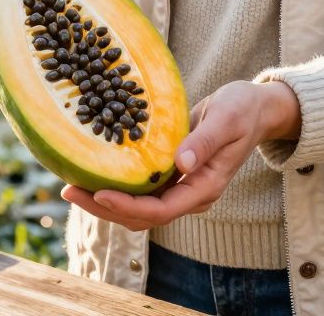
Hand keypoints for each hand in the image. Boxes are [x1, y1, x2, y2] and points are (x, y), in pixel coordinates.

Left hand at [61, 80, 300, 230]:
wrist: (254, 108)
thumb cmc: (243, 110)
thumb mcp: (228, 120)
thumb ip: (204, 142)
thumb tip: (179, 163)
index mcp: (205, 187)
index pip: (162, 209)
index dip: (129, 206)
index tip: (99, 194)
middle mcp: (190, 194)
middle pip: (142, 216)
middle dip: (104, 208)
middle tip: (69, 191)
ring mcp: (179, 187)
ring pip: (137, 208)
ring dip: (104, 202)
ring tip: (71, 186)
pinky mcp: (170, 176)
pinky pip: (138, 190)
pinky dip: (114, 186)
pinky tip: (90, 171)